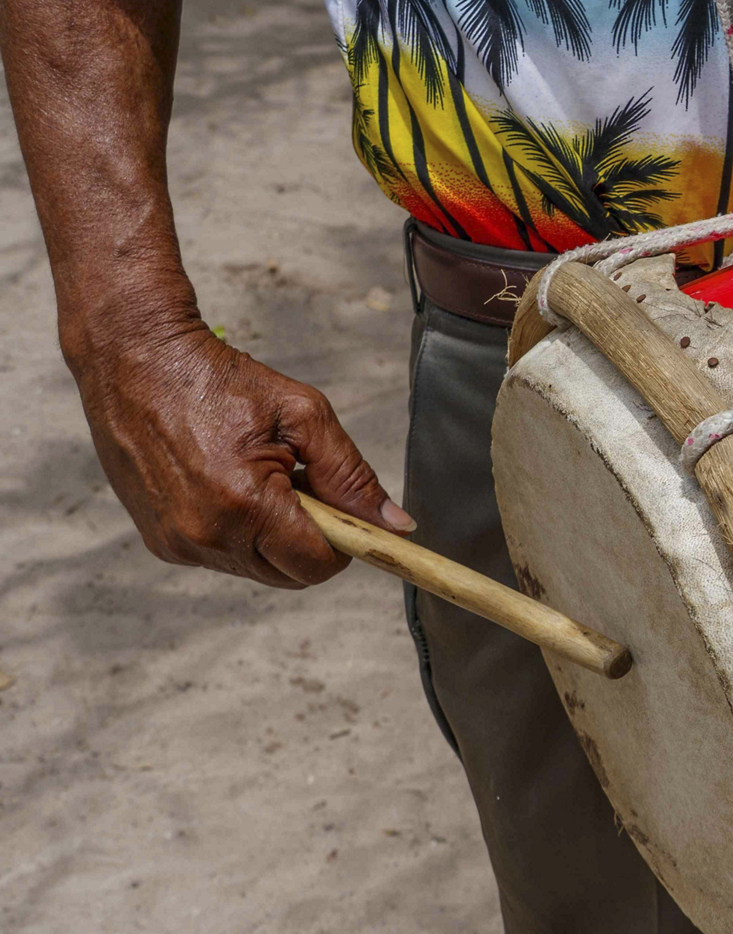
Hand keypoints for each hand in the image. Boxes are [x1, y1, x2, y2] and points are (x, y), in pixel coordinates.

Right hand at [71, 320, 412, 589]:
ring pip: (256, 568)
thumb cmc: (220, 380)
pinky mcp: (160, 541)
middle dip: (309, 540)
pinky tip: (228, 485)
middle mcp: (206, 535)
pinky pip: (221, 556)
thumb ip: (353, 476)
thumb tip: (396, 525)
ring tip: (260, 479)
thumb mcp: (304, 416)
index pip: (318, 565)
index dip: (342, 544)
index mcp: (245, 505)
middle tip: (300, 485)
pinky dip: (238, 532)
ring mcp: (177, 543)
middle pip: (289, 575)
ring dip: (272, 536)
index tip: (343, 512)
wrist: (135, 358)